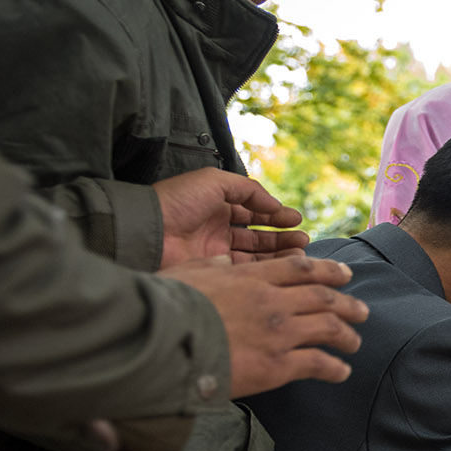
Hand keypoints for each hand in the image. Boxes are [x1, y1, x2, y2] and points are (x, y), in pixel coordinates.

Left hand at [155, 168, 310, 267]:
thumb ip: (249, 190)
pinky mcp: (212, 269)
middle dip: (281, 237)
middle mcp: (217, 228)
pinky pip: (243, 269)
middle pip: (257, 235)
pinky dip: (263, 267)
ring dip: (278, 253)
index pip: (252, 212)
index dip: (275, 215)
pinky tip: (279, 263)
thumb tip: (275, 205)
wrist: (147, 230)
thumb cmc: (176, 201)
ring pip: (254, 253)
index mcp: (217, 204)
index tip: (295, 219)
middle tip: (302, 240)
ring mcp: (215, 250)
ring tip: (298, 251)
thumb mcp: (215, 181)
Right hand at [163, 255, 366, 397]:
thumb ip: (209, 267)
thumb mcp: (185, 273)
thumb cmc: (165, 308)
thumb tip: (221, 261)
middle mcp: (273, 302)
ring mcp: (279, 333)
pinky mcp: (277, 365)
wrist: (161, 344)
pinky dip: (335, 367)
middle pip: (323, 297)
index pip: (301, 269)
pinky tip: (342, 372)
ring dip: (347, 334)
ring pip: (329, 328)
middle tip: (361, 310)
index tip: (345, 274)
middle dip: (347, 303)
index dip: (329, 271)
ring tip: (355, 342)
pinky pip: (318, 364)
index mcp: (251, 277)